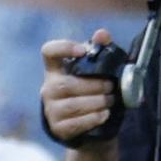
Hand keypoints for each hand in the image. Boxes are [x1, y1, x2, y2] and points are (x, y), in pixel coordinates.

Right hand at [40, 29, 118, 147]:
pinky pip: (76, 123)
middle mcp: (49, 88)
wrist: (88, 125)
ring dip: (97, 102)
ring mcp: (51, 109)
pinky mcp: (58, 127)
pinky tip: (104, 114)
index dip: (63, 48)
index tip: (82, 51)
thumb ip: (101, 51)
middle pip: (66, 84)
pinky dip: (94, 117)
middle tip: (111, 87)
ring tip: (111, 100)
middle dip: (94, 86)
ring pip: (72, 105)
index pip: (49, 52)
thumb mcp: (98, 71)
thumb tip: (102, 33)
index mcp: (57, 69)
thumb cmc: (92, 91)